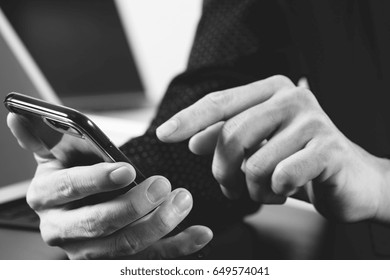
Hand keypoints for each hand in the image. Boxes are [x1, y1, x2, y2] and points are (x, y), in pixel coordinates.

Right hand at [7, 113, 211, 258]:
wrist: (79, 201)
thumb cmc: (73, 170)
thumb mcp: (57, 151)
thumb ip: (43, 136)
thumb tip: (18, 116)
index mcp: (47, 197)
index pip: (69, 189)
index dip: (97, 180)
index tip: (127, 169)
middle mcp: (63, 229)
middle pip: (98, 224)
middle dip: (133, 207)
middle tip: (162, 186)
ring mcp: (89, 250)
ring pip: (124, 247)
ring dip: (159, 225)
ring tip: (183, 201)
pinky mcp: (116, 260)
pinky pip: (148, 260)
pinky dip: (177, 247)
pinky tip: (200, 233)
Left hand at [157, 75, 389, 222]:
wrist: (350, 177)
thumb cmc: (297, 158)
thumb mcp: (258, 144)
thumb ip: (226, 137)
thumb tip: (192, 141)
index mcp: (271, 90)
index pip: (220, 102)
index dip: (189, 118)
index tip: (163, 134)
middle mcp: (292, 98)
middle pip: (232, 135)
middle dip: (223, 172)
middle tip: (230, 189)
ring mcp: (313, 122)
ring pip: (255, 164)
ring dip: (253, 189)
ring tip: (266, 191)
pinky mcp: (329, 149)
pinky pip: (283, 177)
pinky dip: (277, 193)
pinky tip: (286, 191)